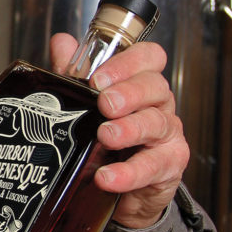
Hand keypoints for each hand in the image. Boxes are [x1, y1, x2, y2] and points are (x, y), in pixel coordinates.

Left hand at [50, 34, 188, 227]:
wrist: (122, 189)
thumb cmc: (108, 139)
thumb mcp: (87, 103)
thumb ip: (75, 73)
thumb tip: (63, 43)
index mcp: (140, 83)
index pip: (149, 58)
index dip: (128, 62)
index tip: (99, 76)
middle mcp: (157, 104)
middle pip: (154, 87)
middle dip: (128, 93)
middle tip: (105, 103)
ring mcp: (166, 134)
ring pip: (156, 123)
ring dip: (130, 129)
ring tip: (106, 136)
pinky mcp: (168, 165)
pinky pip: (152, 166)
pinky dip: (128, 173)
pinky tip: (107, 176)